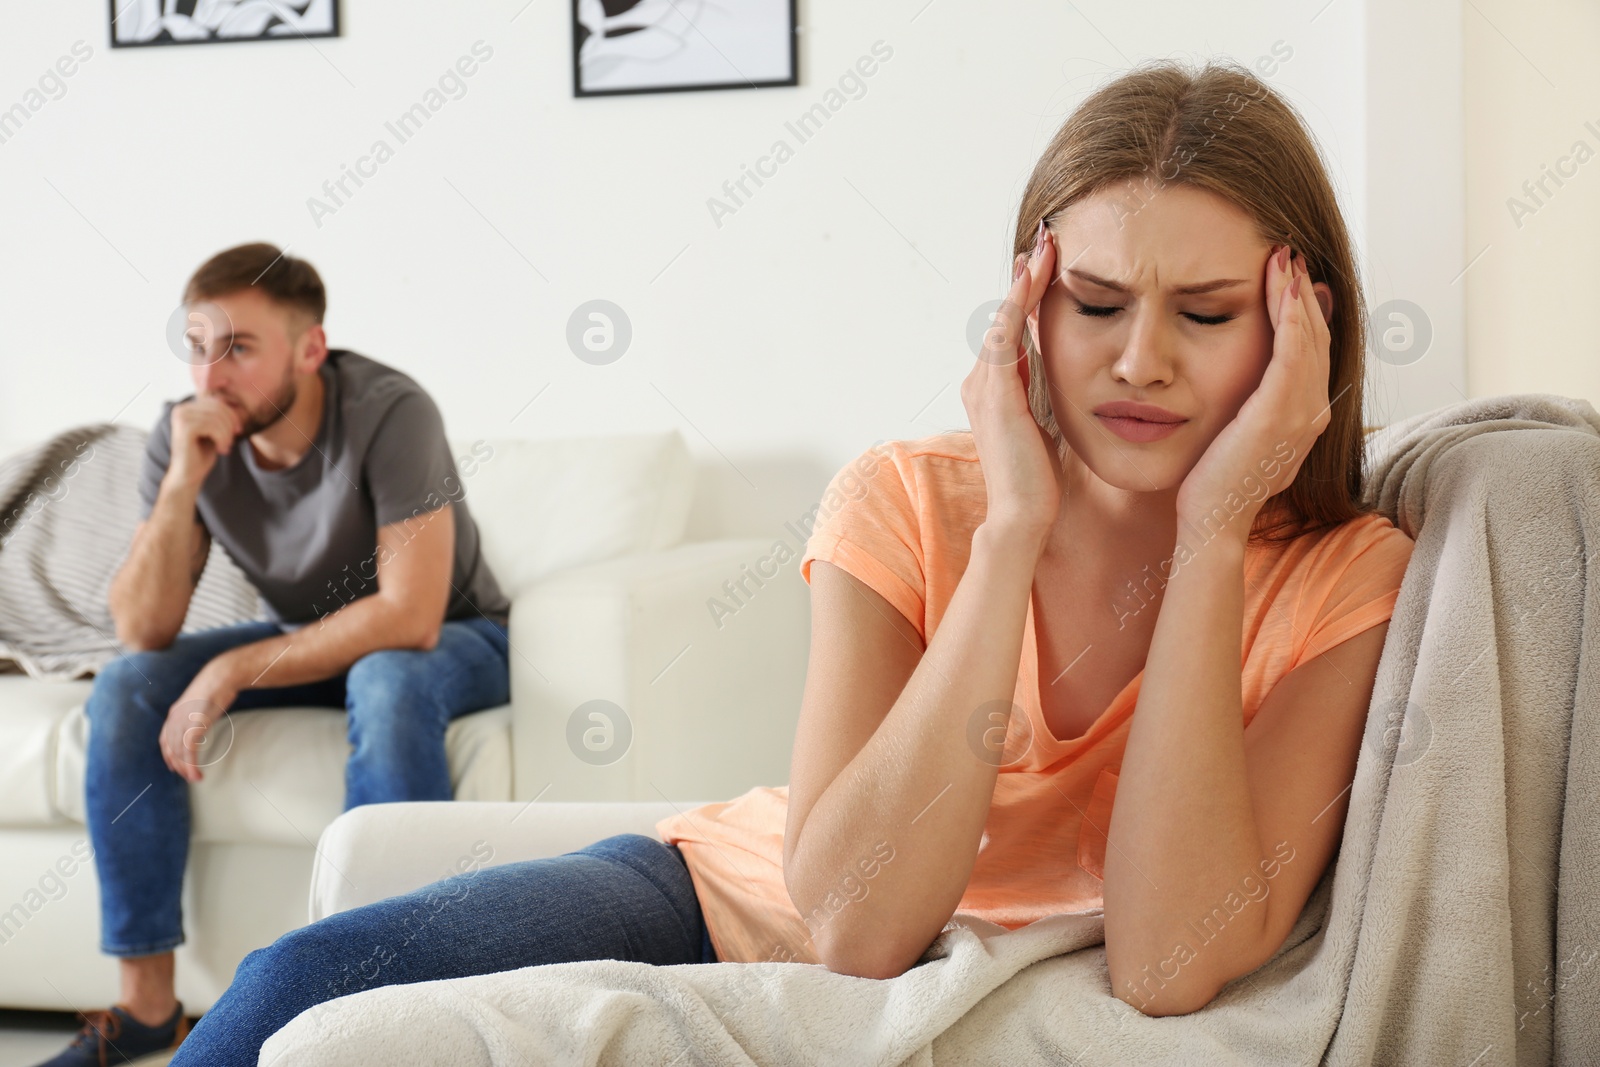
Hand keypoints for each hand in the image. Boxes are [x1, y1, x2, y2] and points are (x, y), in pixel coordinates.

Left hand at [159, 656, 240, 781]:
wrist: (221, 676)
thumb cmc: (217, 685)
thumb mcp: (202, 700)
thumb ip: (197, 712)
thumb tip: (203, 717)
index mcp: (175, 713)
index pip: (165, 740)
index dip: (168, 755)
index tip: (174, 766)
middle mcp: (175, 719)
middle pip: (171, 749)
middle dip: (178, 765)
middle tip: (188, 776)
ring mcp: (184, 723)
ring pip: (180, 753)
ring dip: (186, 769)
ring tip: (195, 778)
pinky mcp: (194, 726)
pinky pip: (189, 751)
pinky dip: (192, 765)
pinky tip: (197, 773)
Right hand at [165, 395, 242, 488]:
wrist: (189, 475)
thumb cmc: (202, 453)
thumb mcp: (214, 430)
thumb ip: (218, 415)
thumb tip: (228, 397)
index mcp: (187, 407)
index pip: (217, 402)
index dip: (232, 415)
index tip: (237, 430)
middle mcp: (181, 409)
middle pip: (218, 408)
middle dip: (230, 425)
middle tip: (232, 441)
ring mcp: (180, 417)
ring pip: (217, 418)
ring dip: (227, 434)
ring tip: (226, 447)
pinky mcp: (184, 428)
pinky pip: (212, 426)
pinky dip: (222, 439)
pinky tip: (221, 449)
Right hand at [962, 219, 1061, 543]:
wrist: (1022, 516)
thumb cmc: (1038, 481)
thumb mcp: (1044, 427)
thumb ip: (1042, 399)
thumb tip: (1061, 376)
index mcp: (992, 390)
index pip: (1012, 331)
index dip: (1029, 296)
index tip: (1049, 265)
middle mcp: (979, 382)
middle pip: (1005, 316)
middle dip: (1026, 278)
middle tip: (1047, 238)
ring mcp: (983, 386)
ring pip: (1004, 318)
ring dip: (1025, 281)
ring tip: (1047, 247)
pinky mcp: (994, 392)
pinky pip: (1006, 334)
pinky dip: (1020, 303)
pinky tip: (1036, 278)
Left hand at [1175, 244, 1331, 542]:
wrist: (1212, 521)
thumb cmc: (1212, 482)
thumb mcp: (1237, 433)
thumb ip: (1248, 403)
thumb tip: (1241, 372)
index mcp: (1302, 416)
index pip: (1311, 352)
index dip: (1303, 312)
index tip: (1288, 277)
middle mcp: (1312, 413)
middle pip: (1317, 338)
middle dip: (1303, 293)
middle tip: (1290, 253)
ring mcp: (1301, 414)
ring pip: (1309, 338)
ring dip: (1297, 293)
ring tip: (1284, 256)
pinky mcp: (1279, 413)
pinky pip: (1292, 352)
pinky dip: (1291, 315)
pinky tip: (1281, 286)